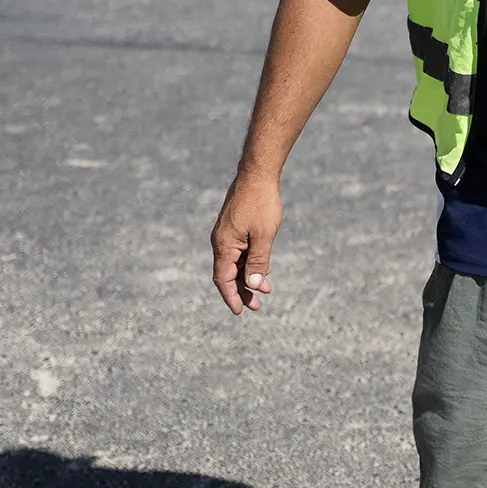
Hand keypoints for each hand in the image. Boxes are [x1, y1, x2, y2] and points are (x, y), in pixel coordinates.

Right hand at [211, 172, 281, 313]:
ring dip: (248, 277)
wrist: (257, 175)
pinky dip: (249, 263)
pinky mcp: (234, 229)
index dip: (231, 297)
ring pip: (235, 264)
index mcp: (224, 246)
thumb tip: (253, 284)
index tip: (239, 312)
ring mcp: (227, 235)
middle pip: (228, 274)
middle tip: (257, 305)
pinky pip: (239, 252)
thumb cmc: (261, 204)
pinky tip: (262, 269)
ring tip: (265, 289)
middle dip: (241, 291)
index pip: (223, 279)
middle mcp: (221, 242)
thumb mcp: (264, 235)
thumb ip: (259, 260)